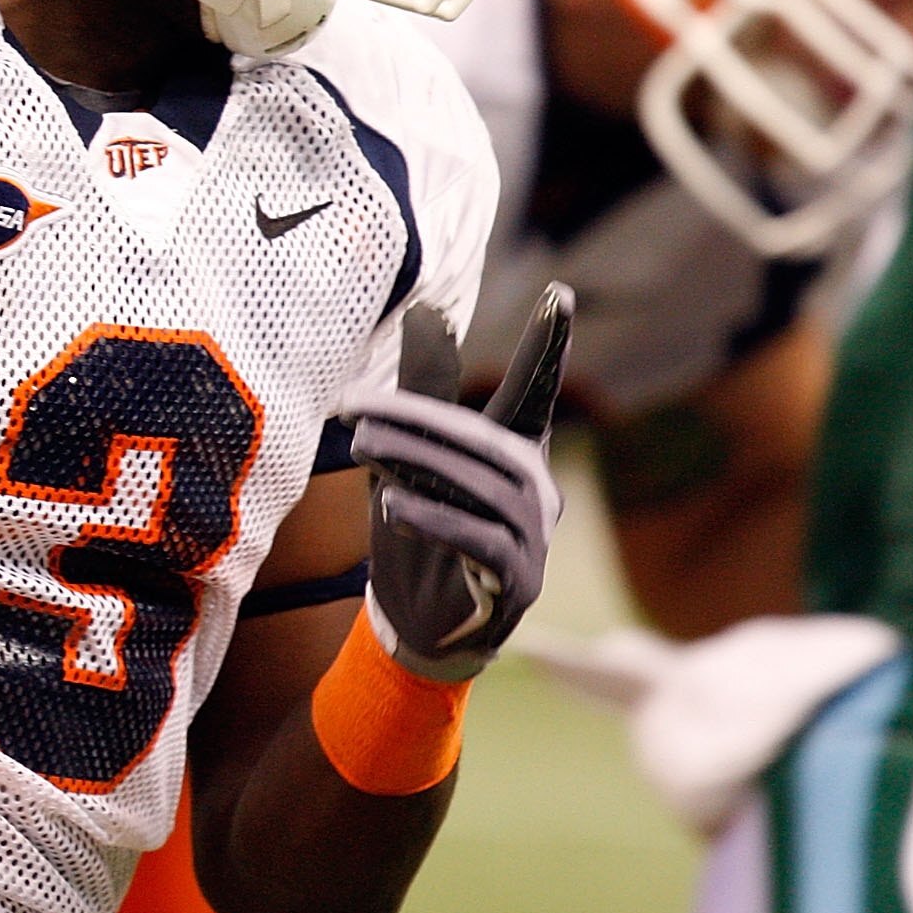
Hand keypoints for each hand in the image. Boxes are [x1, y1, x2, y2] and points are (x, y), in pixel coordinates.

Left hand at [341, 285, 572, 683]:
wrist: (420, 620)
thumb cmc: (421, 526)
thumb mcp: (413, 455)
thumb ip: (425, 390)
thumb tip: (425, 310)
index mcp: (516, 452)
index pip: (534, 393)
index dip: (547, 347)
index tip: (559, 293)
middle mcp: (535, 489)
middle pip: (480, 441)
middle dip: (415, 420)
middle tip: (353, 406)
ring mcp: (534, 538)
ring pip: (477, 489)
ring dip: (414, 465)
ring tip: (360, 448)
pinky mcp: (518, 581)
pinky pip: (478, 541)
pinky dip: (434, 520)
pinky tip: (391, 505)